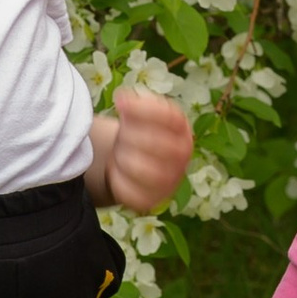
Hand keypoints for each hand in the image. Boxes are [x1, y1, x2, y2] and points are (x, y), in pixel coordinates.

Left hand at [94, 84, 193, 213]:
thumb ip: (134, 105)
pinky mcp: (151, 199)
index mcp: (181, 129)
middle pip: (157, 143)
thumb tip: (123, 98)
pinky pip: (131, 192)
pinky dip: (117, 179)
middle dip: (130, 135)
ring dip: (124, 158)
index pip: (171, 117)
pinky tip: (115, 170)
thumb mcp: (138, 114)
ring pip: (146, 171)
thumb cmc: (138, 133)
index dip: (144, 109)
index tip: (121, 103)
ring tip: (119, 151)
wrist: (134, 164)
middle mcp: (182, 155)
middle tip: (120, 133)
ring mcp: (169, 180)